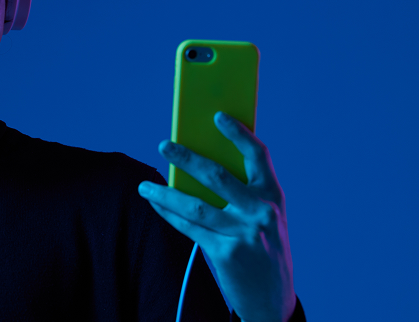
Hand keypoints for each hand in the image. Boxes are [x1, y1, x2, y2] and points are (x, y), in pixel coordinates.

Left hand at [138, 112, 294, 321]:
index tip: (217, 116)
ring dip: (164, 193)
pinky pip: (188, 227)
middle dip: (186, 158)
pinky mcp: (225, 252)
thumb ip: (241, 193)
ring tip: (145, 186)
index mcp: (274, 196)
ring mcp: (243, 232)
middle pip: (217, 175)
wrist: (273, 302)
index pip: (258, 155)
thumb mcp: (265, 218)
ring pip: (194, 204)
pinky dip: (168, 214)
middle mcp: (261, 211)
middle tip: (163, 145)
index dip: (238, 132)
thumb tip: (196, 167)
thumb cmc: (263, 250)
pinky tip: (155, 204)